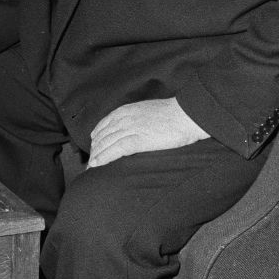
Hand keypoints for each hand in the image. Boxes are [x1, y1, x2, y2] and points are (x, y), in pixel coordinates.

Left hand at [88, 97, 208, 167]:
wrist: (188, 114)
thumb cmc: (173, 114)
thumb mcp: (147, 111)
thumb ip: (136, 119)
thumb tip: (133, 130)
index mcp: (126, 110)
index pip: (103, 126)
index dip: (97, 139)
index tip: (94, 149)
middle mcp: (124, 118)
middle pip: (102, 136)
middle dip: (94, 150)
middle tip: (90, 163)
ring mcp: (130, 128)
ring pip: (106, 144)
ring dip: (96, 157)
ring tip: (90, 168)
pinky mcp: (138, 140)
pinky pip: (115, 150)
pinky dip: (104, 158)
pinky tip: (97, 165)